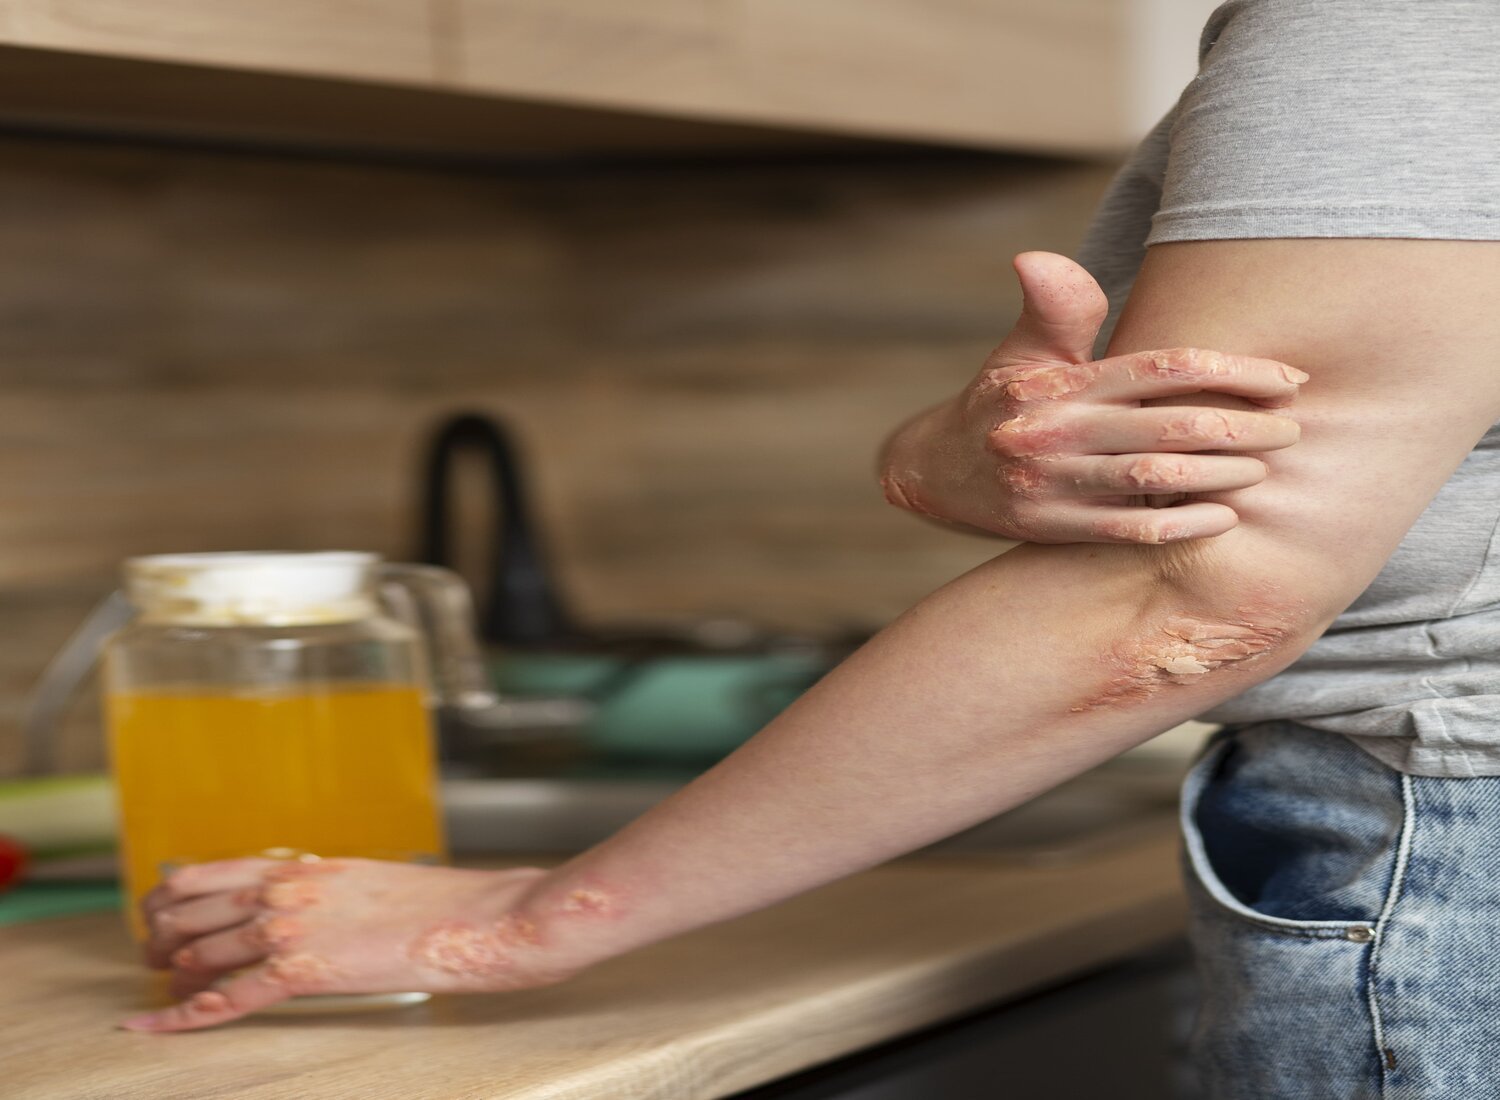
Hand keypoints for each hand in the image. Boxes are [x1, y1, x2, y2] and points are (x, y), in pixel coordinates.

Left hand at [121, 858, 579, 1031]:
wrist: (486, 917)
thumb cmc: (447, 905)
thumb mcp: (376, 883)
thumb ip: (331, 893)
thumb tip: (315, 912)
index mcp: (308, 866)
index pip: (207, 873)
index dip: (169, 900)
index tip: (162, 918)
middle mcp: (288, 890)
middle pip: (187, 912)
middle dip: (160, 940)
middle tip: (157, 960)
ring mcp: (291, 929)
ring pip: (196, 954)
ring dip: (171, 976)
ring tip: (165, 990)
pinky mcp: (303, 970)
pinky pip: (223, 998)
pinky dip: (179, 1016)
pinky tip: (152, 1026)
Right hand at [878, 251, 1308, 542]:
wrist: (933, 471)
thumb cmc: (1002, 401)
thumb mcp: (1024, 350)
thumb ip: (1058, 308)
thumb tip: (1038, 258)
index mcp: (1060, 382)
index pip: (1161, 368)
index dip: (1233, 371)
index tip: (1287, 379)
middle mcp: (1055, 431)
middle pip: (1169, 427)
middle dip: (1242, 426)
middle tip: (1293, 429)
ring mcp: (1051, 484)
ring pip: (1154, 480)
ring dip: (1221, 475)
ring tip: (1266, 469)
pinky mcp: (1050, 528)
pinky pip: (1129, 530)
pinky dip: (1183, 525)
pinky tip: (1225, 518)